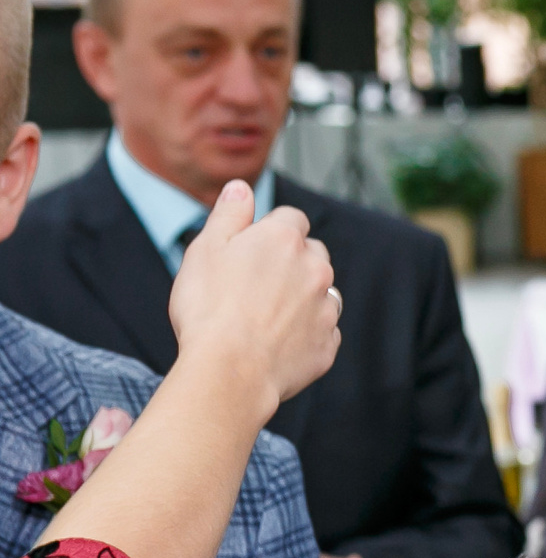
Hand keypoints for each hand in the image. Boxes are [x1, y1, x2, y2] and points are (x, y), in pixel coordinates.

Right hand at [166, 180, 340, 409]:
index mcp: (284, 239)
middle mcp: (316, 269)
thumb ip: (229, 215)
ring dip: (303, 296)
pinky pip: (323, 331)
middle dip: (292, 262)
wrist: (230, 370)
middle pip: (312, 254)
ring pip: (323, 292)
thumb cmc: (208, 307)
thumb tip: (241, 187)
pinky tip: (278, 343)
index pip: (291, 219)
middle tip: (255, 284)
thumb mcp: (206, 249)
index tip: (251, 250)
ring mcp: (326, 308)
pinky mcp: (328, 344)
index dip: (271, 232)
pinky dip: (306, 333)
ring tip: (267, 314)